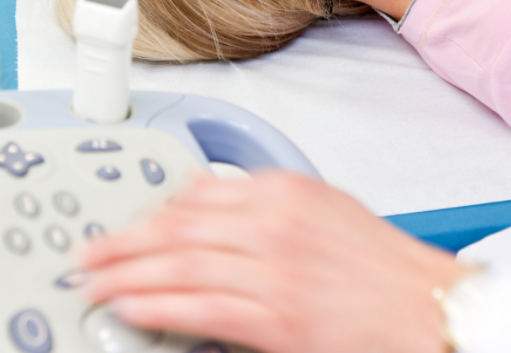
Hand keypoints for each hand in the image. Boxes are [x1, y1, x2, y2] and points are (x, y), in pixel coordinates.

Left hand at [77, 171, 466, 352]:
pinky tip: (132, 307)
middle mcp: (274, 225)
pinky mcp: (275, 318)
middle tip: (89, 254)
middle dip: (124, 242)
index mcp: (284, 192)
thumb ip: (260, 196)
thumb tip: (203, 192)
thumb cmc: (377, 262)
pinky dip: (161, 307)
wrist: (421, 303)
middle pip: (178, 230)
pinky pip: (203, 309)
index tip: (125, 224)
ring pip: (181, 268)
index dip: (149, 213)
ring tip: (95, 282)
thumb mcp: (322, 206)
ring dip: (128, 275)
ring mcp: (273, 271)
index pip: (197, 196)